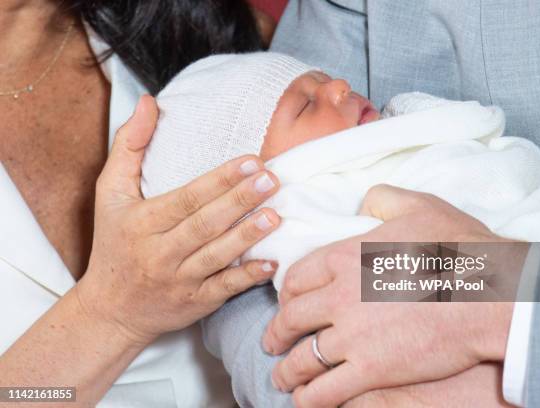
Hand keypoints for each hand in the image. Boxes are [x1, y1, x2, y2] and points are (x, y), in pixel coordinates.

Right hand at [77, 95, 281, 344]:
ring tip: (276, 215)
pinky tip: (271, 262)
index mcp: (141, 222)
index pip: (186, 198)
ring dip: (247, 236)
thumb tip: (149, 102)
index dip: (219, 180)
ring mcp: (179, 281)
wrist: (111, 309)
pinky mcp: (196, 303)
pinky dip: (247, 277)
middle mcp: (160, 253)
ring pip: (217, 256)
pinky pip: (224, 289)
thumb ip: (129, 146)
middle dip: (240, 201)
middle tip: (272, 179)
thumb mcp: (109, 193)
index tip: (250, 160)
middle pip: (205, 225)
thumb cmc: (114, 242)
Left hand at [263, 186, 513, 406]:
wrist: (492, 293)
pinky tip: (305, 400)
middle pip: (290, 319)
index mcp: (344, 257)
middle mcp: (338, 296)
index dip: (285, 294)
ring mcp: (353, 335)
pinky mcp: (372, 369)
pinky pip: (327, 391)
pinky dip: (310, 399)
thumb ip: (382, 198)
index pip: (296, 278)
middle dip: (276, 334)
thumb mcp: (418, 205)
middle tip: (272, 342)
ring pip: (303, 358)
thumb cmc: (458, 248)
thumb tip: (365, 201)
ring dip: (287, 371)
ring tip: (282, 378)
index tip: (285, 303)